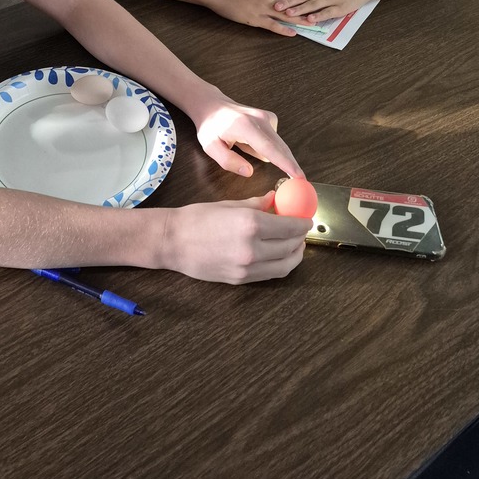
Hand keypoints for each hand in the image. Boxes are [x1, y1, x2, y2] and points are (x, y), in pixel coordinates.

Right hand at [161, 194, 307, 282]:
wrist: (172, 242)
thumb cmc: (197, 218)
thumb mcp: (230, 205)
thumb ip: (257, 204)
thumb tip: (275, 199)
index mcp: (251, 224)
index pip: (290, 226)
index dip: (302, 223)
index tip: (306, 219)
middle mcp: (252, 248)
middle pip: (290, 246)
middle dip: (300, 238)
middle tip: (301, 231)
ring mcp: (247, 267)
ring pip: (284, 265)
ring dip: (295, 255)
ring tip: (295, 245)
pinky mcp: (241, 279)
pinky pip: (270, 273)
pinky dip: (280, 265)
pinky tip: (280, 255)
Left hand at [195, 96, 303, 179]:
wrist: (212, 105)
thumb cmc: (210, 126)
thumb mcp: (211, 146)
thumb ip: (228, 161)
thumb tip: (249, 172)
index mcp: (245, 126)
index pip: (270, 149)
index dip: (286, 164)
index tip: (299, 176)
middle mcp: (260, 119)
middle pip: (281, 148)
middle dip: (288, 165)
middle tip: (295, 183)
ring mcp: (267, 117)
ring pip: (277, 146)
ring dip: (267, 154)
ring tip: (241, 146)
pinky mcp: (270, 118)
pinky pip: (273, 141)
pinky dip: (265, 147)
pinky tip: (248, 142)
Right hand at [203, 0, 313, 35]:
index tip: (314, 0)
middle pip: (291, 4)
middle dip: (306, 8)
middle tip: (320, 12)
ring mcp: (261, 8)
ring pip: (285, 14)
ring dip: (299, 19)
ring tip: (312, 24)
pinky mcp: (254, 18)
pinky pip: (272, 24)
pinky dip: (284, 29)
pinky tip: (293, 33)